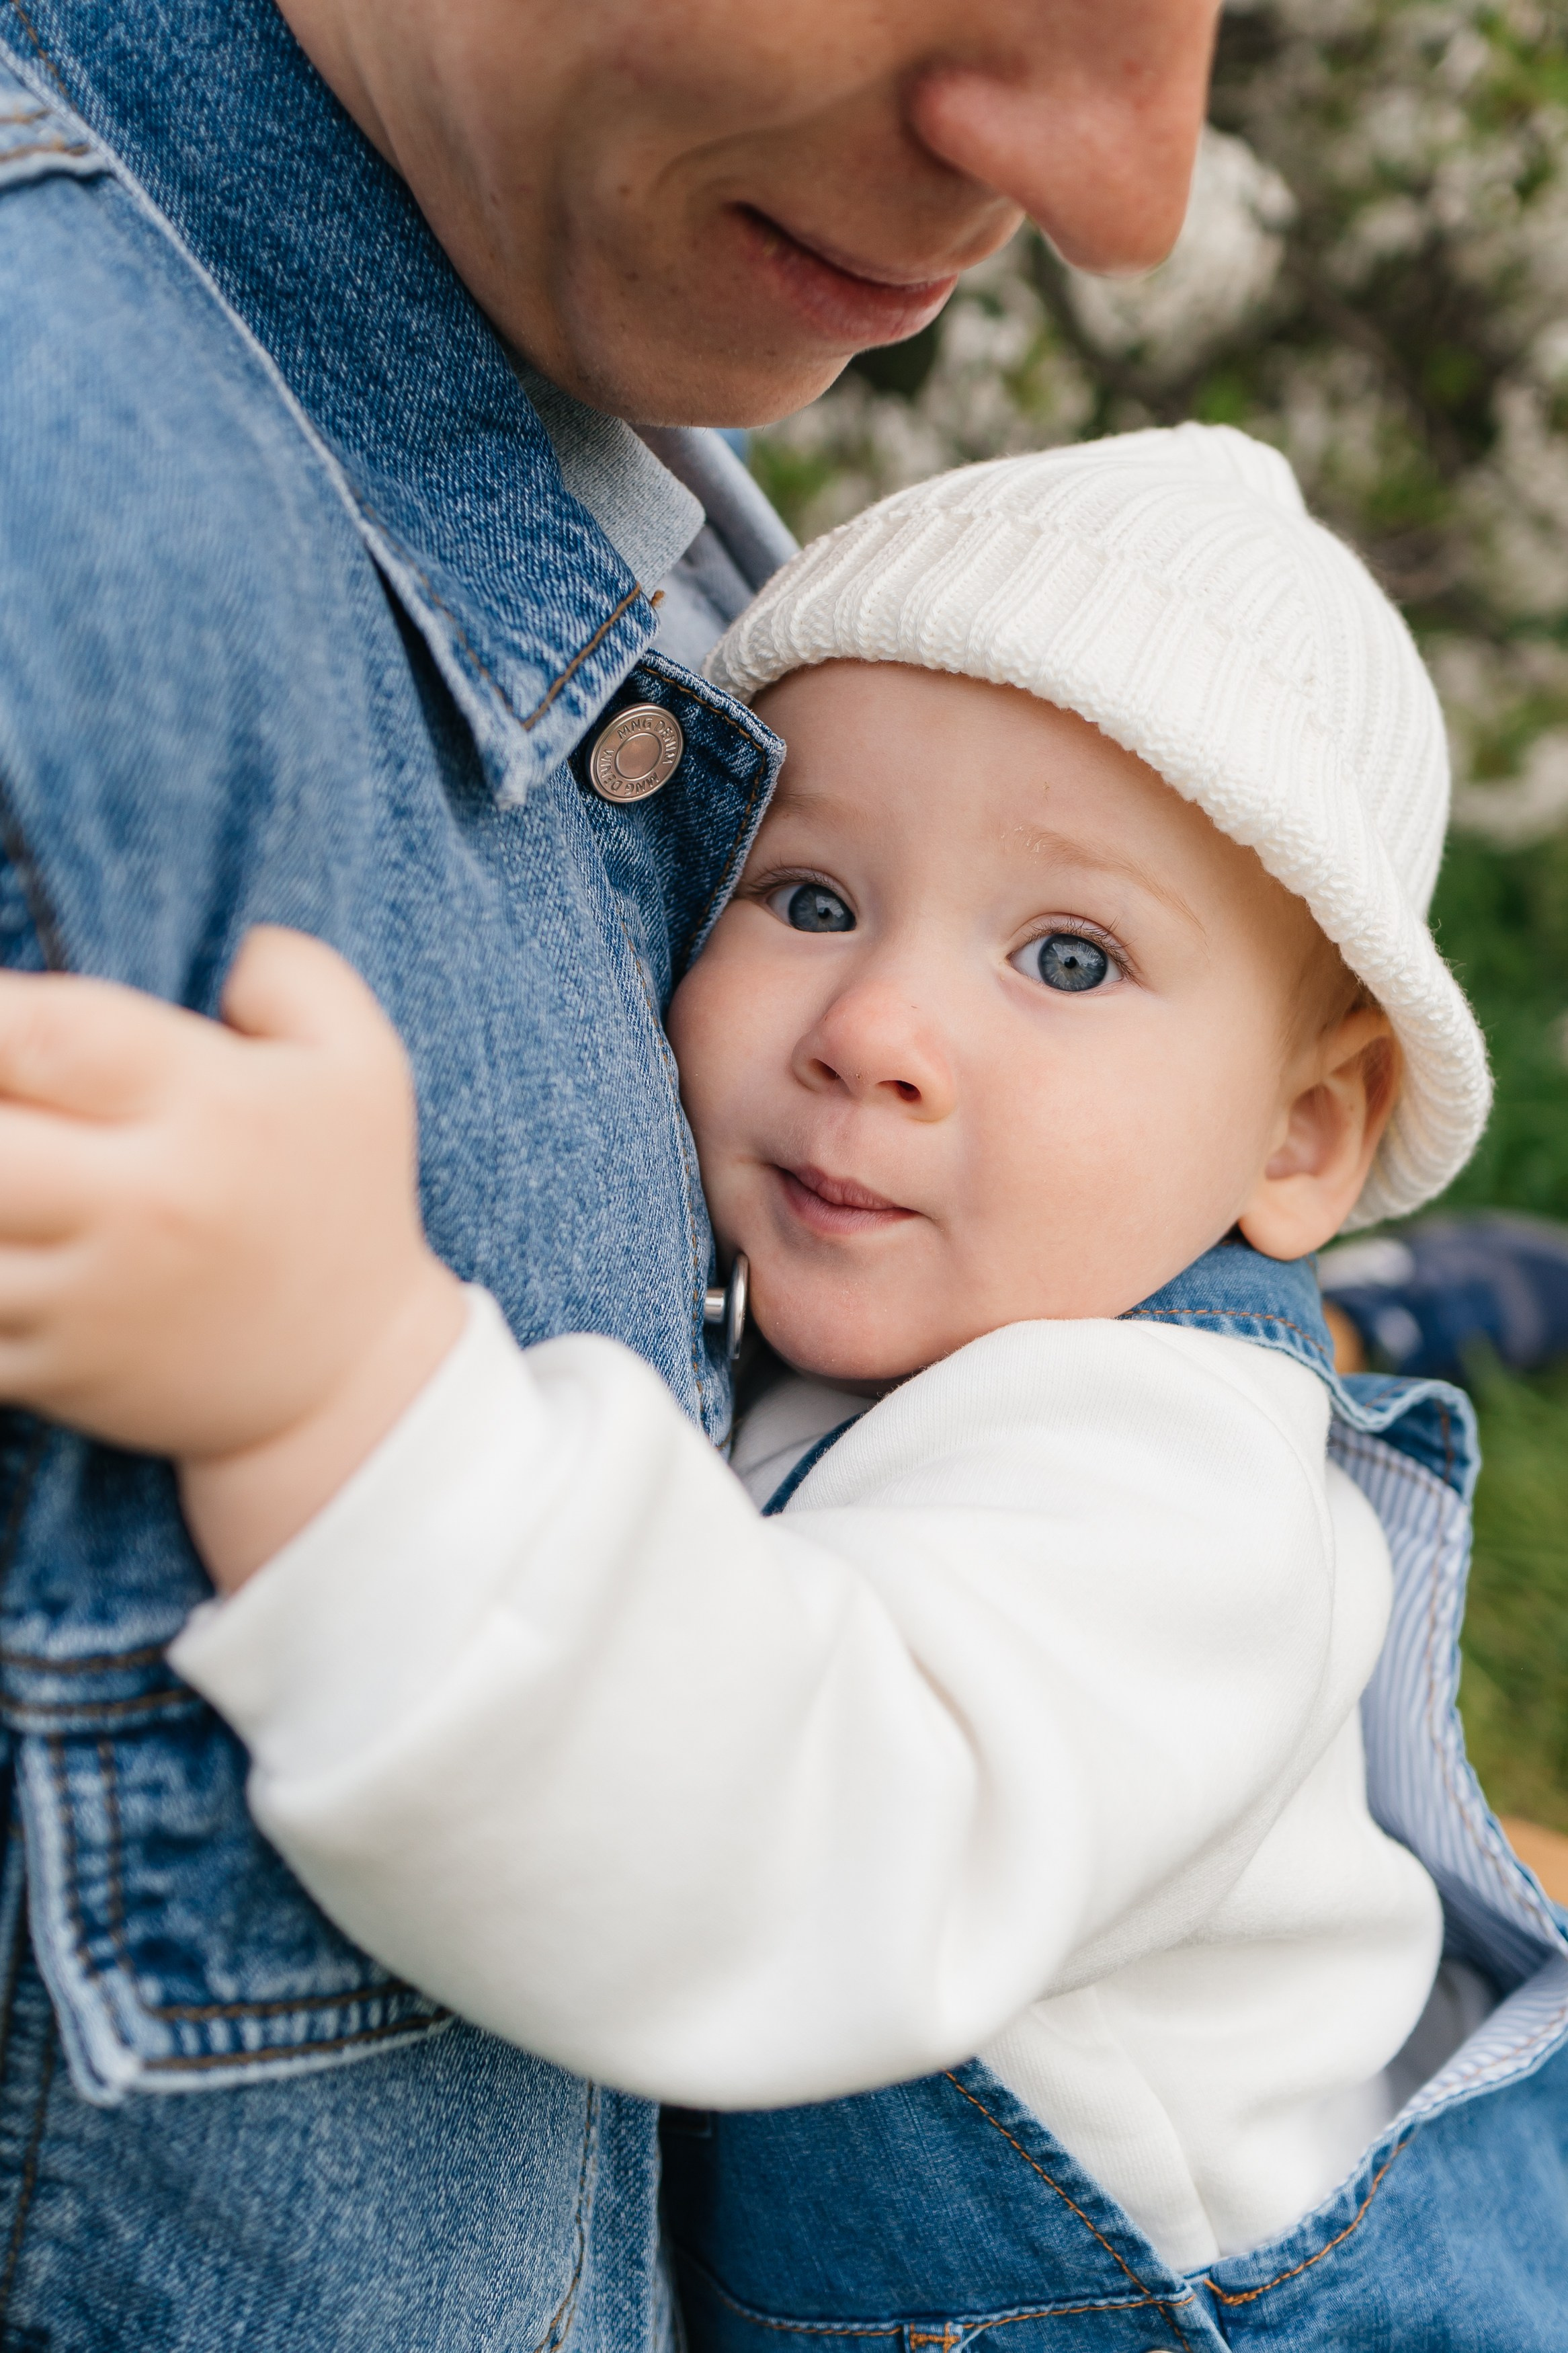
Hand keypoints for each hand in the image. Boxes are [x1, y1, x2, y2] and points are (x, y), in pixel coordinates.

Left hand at [0, 928, 465, 1586]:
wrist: (356, 1382)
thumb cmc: (348, 1201)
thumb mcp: (366, 1068)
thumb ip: (297, 976)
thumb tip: (230, 944)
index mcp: (209, 1110)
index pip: (42, 1033)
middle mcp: (142, 1202)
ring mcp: (90, 1296)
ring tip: (1, 1171)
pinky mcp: (56, 1368)